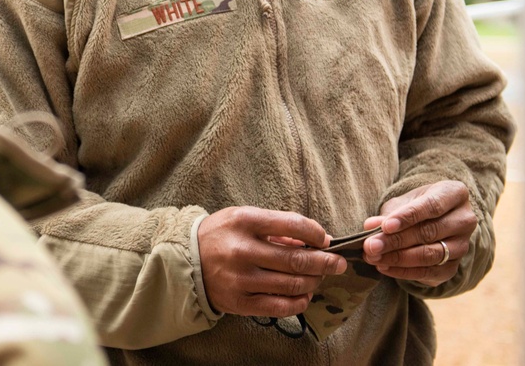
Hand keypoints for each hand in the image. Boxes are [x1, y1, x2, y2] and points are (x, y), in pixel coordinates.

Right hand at [197, 206, 346, 316]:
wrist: (187, 260)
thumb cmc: (221, 234)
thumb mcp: (243, 217)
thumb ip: (277, 227)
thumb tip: (314, 240)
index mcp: (245, 222)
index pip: (293, 225)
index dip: (316, 233)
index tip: (326, 239)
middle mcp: (243, 250)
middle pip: (296, 259)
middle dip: (325, 262)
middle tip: (338, 263)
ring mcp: (241, 279)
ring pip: (292, 284)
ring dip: (313, 281)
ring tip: (320, 277)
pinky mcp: (239, 302)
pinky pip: (279, 306)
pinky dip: (299, 302)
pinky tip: (305, 295)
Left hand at [362, 180, 475, 286]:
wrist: (433, 221)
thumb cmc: (415, 206)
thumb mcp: (403, 202)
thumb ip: (388, 214)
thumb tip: (370, 226)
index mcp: (455, 193)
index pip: (432, 206)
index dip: (408, 217)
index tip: (385, 226)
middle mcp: (464, 220)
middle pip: (430, 232)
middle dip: (396, 241)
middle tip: (370, 246)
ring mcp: (462, 245)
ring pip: (430, 255)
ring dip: (398, 258)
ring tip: (374, 257)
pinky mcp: (454, 266)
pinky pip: (429, 272)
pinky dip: (404, 272)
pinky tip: (384, 267)